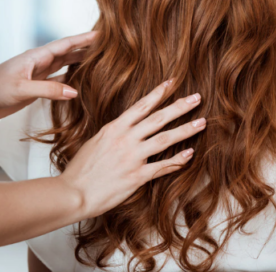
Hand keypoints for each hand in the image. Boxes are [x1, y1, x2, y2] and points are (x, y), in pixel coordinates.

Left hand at [0, 31, 96, 124]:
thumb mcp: (21, 89)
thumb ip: (47, 89)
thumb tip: (75, 92)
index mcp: (35, 56)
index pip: (65, 44)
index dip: (84, 39)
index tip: (103, 33)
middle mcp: (38, 62)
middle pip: (68, 52)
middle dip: (87, 48)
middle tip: (109, 45)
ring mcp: (37, 74)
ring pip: (64, 65)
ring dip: (80, 62)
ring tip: (100, 59)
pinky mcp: (34, 86)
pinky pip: (57, 79)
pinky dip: (70, 78)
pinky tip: (80, 80)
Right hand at [58, 80, 205, 218]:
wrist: (73, 192)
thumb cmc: (80, 169)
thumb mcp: (95, 142)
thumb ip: (113, 134)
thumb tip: (124, 127)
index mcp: (114, 128)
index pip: (141, 106)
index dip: (158, 93)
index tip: (172, 83)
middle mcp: (125, 139)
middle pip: (158, 118)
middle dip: (179, 106)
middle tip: (197, 98)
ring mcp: (132, 157)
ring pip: (165, 139)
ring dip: (185, 129)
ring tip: (202, 122)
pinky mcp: (136, 176)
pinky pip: (162, 166)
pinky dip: (178, 160)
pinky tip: (190, 154)